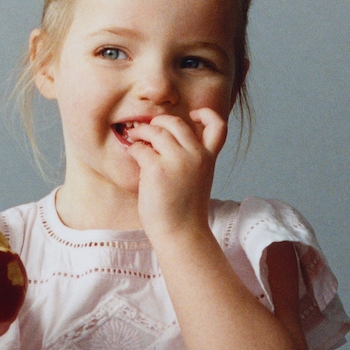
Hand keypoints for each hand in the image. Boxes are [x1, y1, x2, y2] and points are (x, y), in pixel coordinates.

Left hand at [127, 107, 227, 244]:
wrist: (181, 235)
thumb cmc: (184, 213)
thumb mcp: (197, 182)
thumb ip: (191, 161)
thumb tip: (165, 140)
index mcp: (208, 158)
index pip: (218, 126)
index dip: (206, 114)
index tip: (192, 115)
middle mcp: (196, 155)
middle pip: (176, 122)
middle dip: (159, 122)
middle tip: (147, 130)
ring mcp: (177, 161)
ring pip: (156, 130)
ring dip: (142, 131)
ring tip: (133, 137)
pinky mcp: (157, 169)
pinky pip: (141, 148)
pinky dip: (133, 148)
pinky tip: (131, 154)